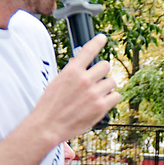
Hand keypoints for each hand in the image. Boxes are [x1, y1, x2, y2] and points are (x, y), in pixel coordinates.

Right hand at [28, 33, 122, 148]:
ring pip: (112, 82)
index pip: (88, 50)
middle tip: (96, 79)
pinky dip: (111, 98)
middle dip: (102, 72)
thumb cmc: (50, 105)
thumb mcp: (57, 82)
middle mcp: (84, 80)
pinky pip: (116, 96)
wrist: (47, 126)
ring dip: (107, 86)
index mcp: (71, 71)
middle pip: (105, 66)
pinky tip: (103, 102)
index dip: (97, 42)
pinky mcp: (100, 107)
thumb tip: (80, 65)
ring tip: (97, 94)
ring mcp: (94, 93)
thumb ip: (72, 73)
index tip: (102, 38)